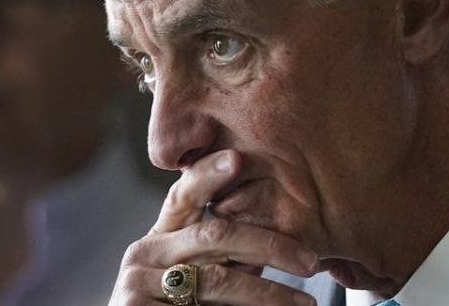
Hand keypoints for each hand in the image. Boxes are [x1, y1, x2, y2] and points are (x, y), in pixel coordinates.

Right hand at [108, 150, 318, 304]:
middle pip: (214, 235)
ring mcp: (138, 284)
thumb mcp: (193, 278)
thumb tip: (283, 247)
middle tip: (310, 261)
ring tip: (305, 304)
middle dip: (270, 245)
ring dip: (269, 292)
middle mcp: (144, 254)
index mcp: (159, 238)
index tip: (237, 157)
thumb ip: (221, 258)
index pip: (184, 196)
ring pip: (218, 279)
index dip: (208, 174)